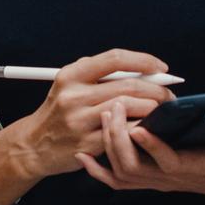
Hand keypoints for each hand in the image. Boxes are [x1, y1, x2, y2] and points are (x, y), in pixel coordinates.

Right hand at [0, 50, 175, 178]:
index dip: (143, 61)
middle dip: (156, 90)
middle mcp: (73, 96)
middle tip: (169, 95)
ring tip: (161, 111)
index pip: (114, 59)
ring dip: (152, 110)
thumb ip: (101, 76)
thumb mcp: (71, 85)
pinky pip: (123, 133)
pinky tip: (147, 128)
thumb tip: (145, 70)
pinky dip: (140, 129)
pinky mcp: (86, 144)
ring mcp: (79, 121)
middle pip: (127, 86)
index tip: (161, 67)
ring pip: (129, 109)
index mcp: (71, 75)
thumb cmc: (61, 111)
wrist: (34, 145)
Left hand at [78, 104, 204, 204]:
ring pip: (122, 173)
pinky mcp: (152, 180)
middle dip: (119, 139)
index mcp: (197, 170)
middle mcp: (172, 179)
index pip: (170, 163)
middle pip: (135, 168)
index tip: (138, 127)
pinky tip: (83, 156)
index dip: (153, 148)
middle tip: (114, 107)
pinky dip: (98, 171)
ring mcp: (159, 182)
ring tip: (103, 115)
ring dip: (108, 146)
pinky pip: (119, 181)